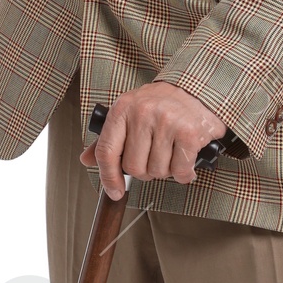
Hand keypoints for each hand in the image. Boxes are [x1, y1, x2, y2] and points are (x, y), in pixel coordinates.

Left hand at [80, 85, 228, 199]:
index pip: (107, 151)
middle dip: (145, 171)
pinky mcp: (189, 133)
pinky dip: (184, 173)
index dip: (109, 177)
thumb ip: (108, 139)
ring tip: (171, 153)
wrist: (195, 90)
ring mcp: (167, 121)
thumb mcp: (128, 114)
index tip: (115, 192)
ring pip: (158, 171)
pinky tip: (185, 160)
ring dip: (166, 171)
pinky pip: (180, 171)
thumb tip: (86, 160)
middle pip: (134, 168)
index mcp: (123, 109)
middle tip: (154, 157)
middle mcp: (143, 113)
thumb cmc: (160, 105)